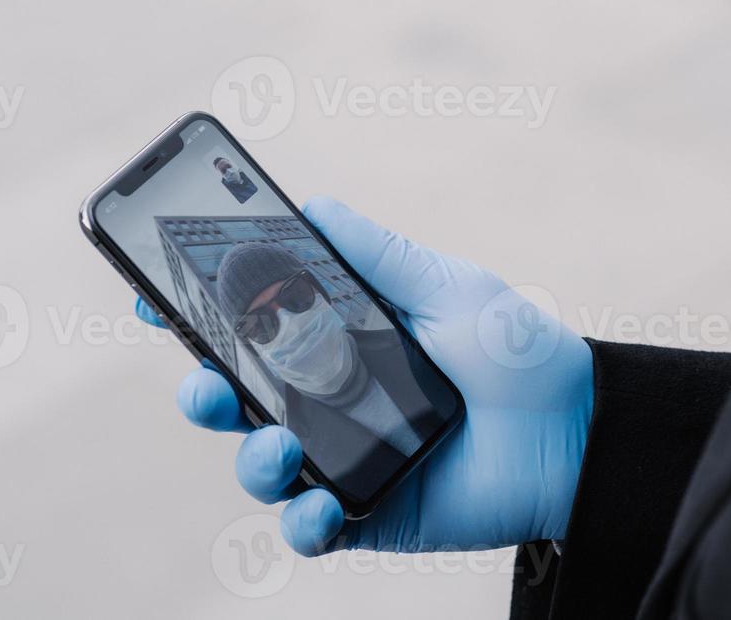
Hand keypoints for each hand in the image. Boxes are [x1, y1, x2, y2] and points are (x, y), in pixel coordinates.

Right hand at [137, 196, 593, 556]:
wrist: (579, 429)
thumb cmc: (516, 349)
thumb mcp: (447, 287)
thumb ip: (378, 254)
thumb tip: (314, 202)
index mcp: (341, 339)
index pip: (251, 327)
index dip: (196, 313)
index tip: (152, 292)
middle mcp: (331, 398)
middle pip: (237, 398)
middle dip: (201, 389)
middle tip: (203, 380)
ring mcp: (346, 458)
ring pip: (261, 465)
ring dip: (249, 457)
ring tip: (275, 444)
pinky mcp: (370, 512)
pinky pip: (311, 528)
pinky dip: (301, 523)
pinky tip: (317, 506)